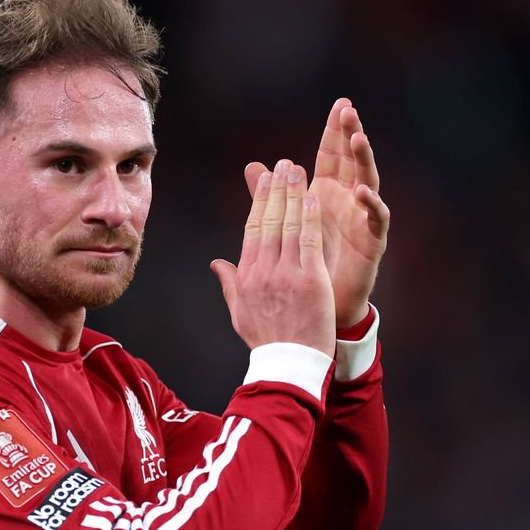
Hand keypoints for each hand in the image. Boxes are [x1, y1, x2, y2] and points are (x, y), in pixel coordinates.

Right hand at [211, 159, 335, 355]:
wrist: (288, 364)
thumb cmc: (266, 340)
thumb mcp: (240, 312)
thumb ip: (229, 283)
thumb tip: (216, 263)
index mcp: (247, 275)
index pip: (253, 228)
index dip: (260, 200)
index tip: (265, 179)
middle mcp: (264, 271)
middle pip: (269, 221)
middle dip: (276, 189)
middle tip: (282, 164)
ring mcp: (287, 274)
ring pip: (289, 226)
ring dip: (293, 194)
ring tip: (297, 170)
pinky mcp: (310, 281)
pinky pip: (310, 242)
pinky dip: (310, 218)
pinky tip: (313, 198)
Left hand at [243, 99, 389, 327]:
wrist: (320, 306)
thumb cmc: (306, 264)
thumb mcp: (284, 224)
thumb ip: (271, 196)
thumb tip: (252, 167)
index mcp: (326, 194)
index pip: (332, 155)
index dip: (335, 131)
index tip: (339, 103)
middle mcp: (347, 201)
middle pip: (351, 161)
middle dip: (350, 134)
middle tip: (349, 109)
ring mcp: (362, 219)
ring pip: (368, 182)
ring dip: (363, 160)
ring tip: (357, 139)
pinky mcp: (372, 241)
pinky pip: (376, 219)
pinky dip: (371, 204)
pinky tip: (362, 191)